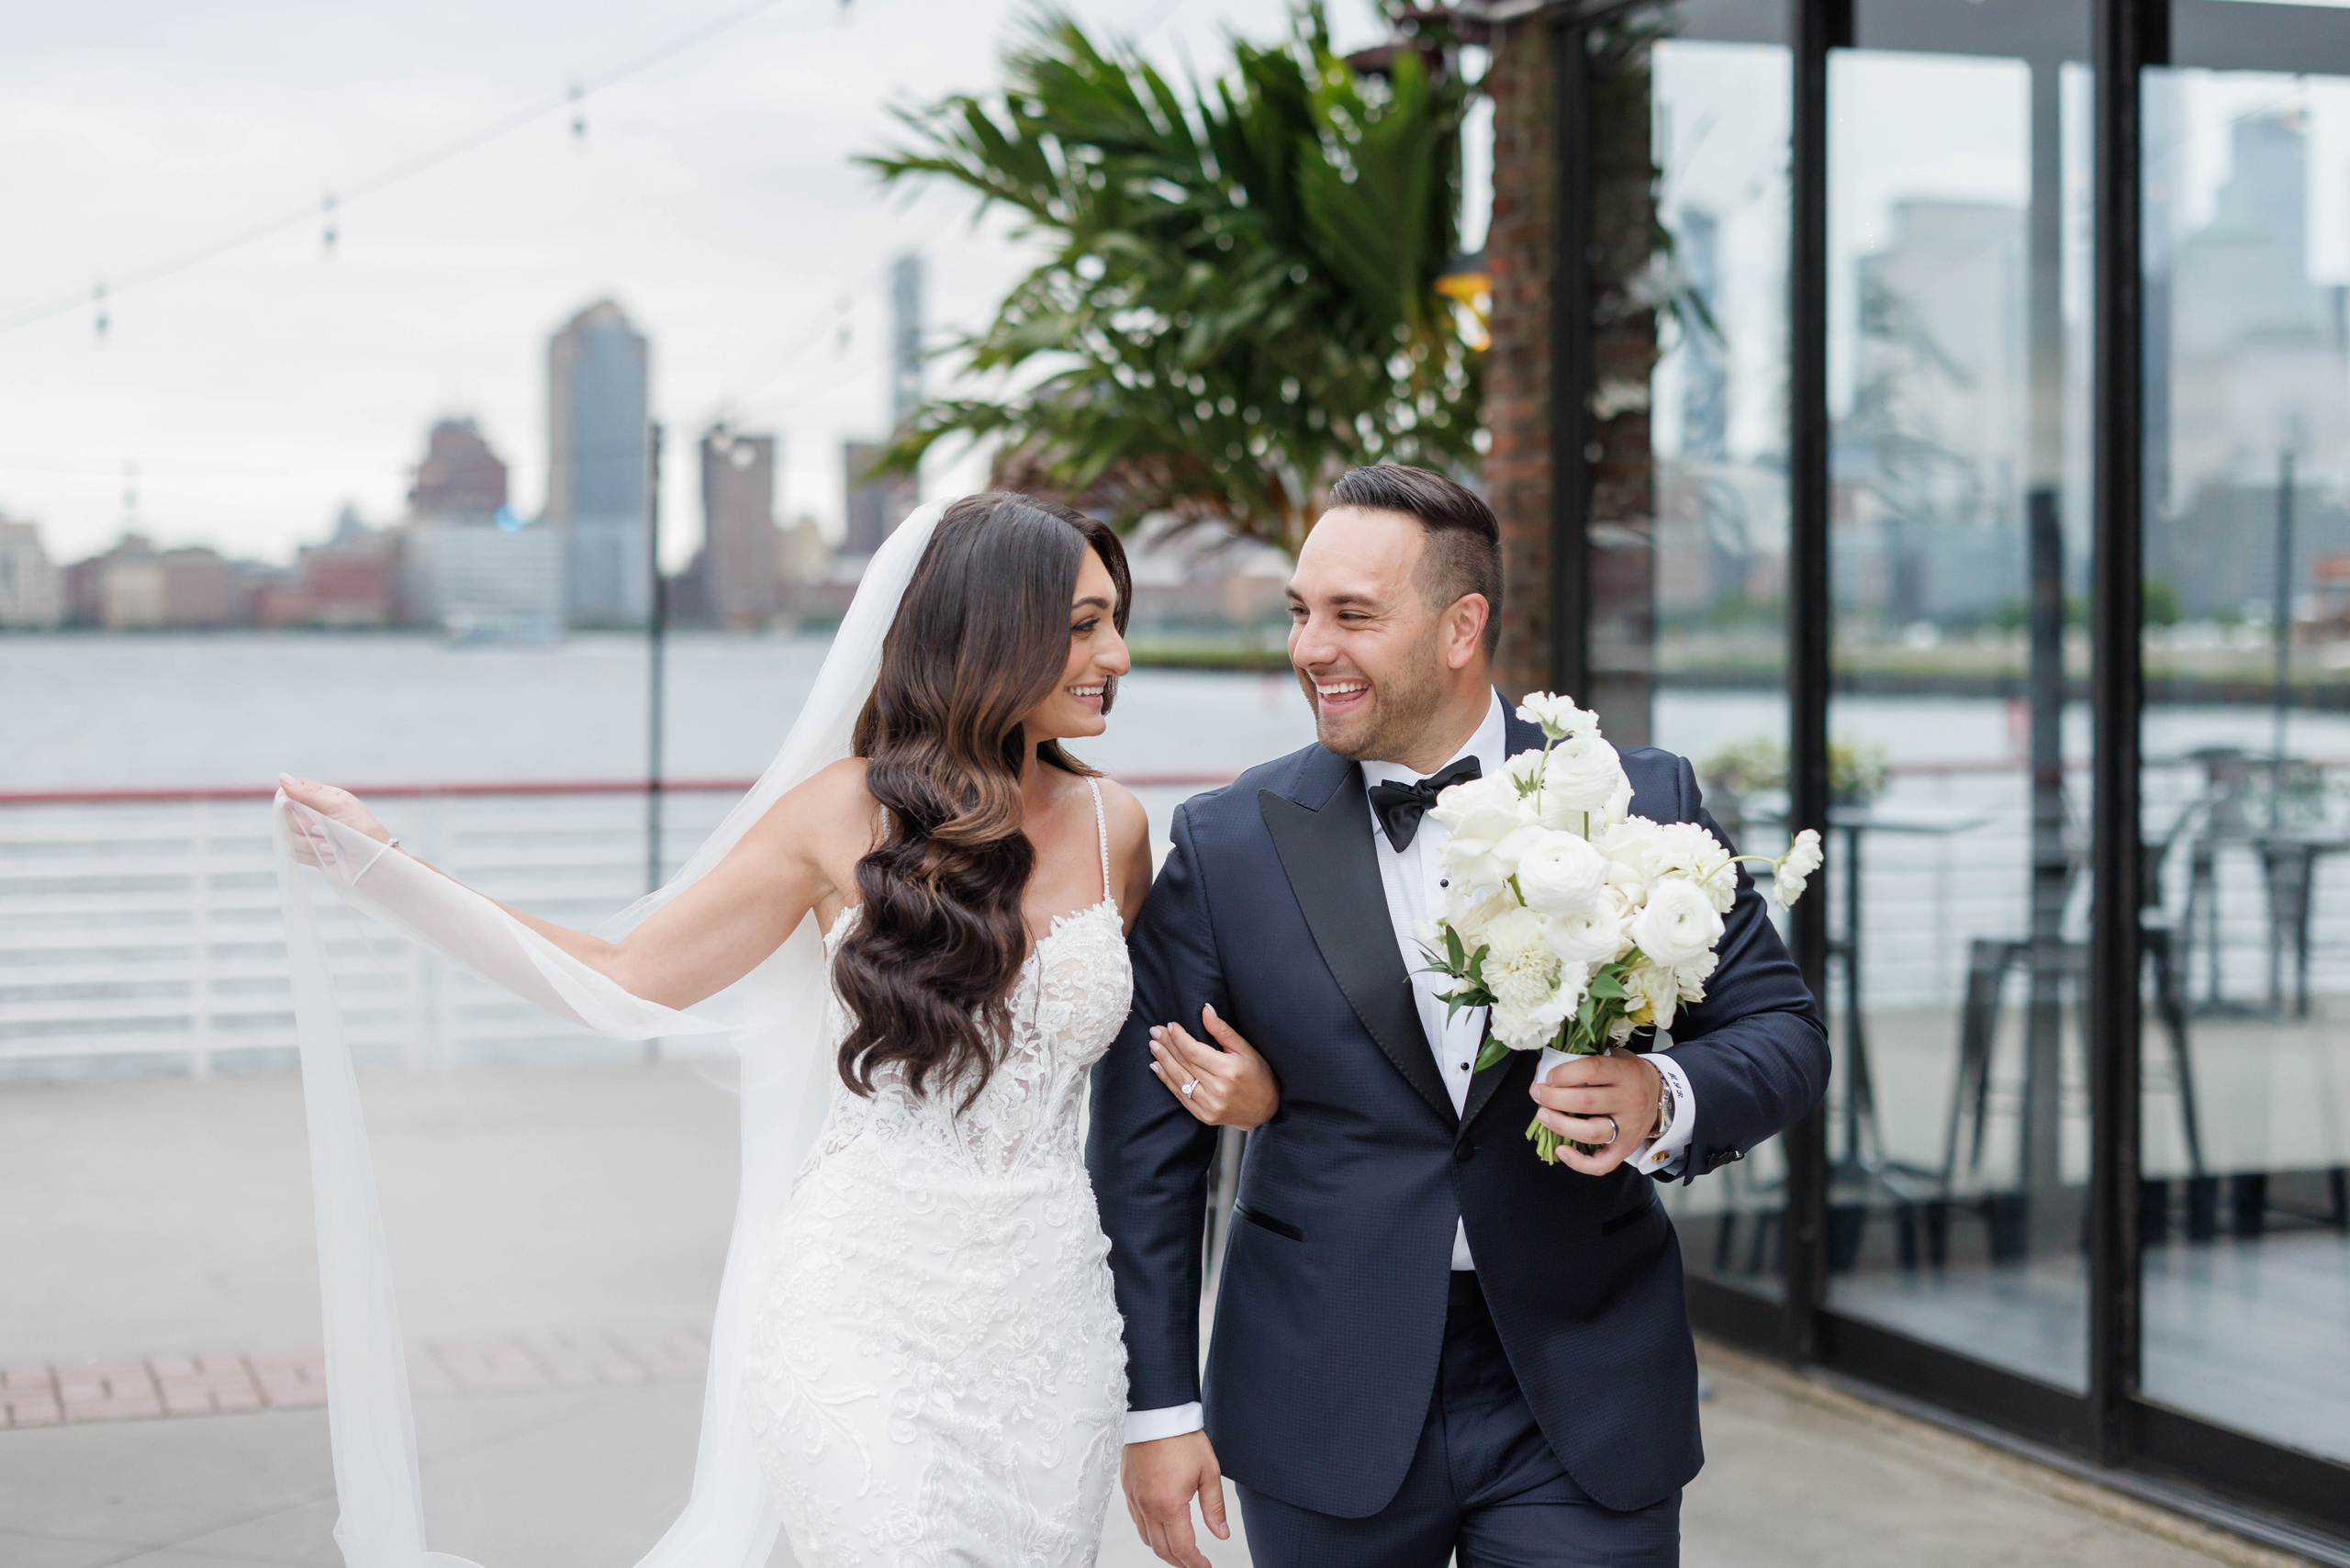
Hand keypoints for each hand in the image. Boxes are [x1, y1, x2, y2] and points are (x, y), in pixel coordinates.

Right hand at [277, 774, 392, 867]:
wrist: (372, 861)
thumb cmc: (362, 829)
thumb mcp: (337, 805)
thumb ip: (308, 793)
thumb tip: (281, 777)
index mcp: (321, 798)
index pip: (291, 793)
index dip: (293, 802)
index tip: (308, 810)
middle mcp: (313, 814)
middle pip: (288, 816)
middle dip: (308, 826)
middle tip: (327, 829)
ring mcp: (310, 835)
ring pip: (290, 837)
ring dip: (313, 843)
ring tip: (333, 846)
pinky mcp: (310, 854)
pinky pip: (295, 854)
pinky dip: (313, 856)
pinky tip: (329, 856)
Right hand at [1122, 1429, 1229, 1566]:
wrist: (1157, 1412)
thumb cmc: (1182, 1438)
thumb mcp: (1208, 1472)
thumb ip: (1214, 1507)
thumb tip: (1221, 1533)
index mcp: (1169, 1505)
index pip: (1182, 1548)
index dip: (1195, 1564)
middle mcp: (1147, 1506)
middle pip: (1161, 1549)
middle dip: (1179, 1562)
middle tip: (1194, 1565)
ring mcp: (1134, 1498)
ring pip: (1146, 1538)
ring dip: (1163, 1550)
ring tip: (1180, 1552)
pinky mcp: (1128, 1489)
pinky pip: (1137, 1521)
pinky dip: (1149, 1532)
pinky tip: (1161, 1530)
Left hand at [1149, 1005, 1277, 1128]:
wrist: (1265, 1110)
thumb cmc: (1259, 1076)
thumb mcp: (1246, 1050)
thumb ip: (1222, 1031)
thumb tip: (1205, 1010)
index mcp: (1229, 1070)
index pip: (1194, 1051)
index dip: (1179, 1037)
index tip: (1171, 1025)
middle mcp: (1217, 1089)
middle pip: (1184, 1063)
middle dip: (1167, 1045)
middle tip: (1155, 1031)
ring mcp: (1209, 1105)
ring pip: (1178, 1079)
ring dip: (1163, 1061)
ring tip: (1153, 1046)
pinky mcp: (1203, 1116)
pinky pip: (1180, 1096)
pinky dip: (1166, 1081)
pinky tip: (1157, 1067)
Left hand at [1528, 1048, 1663, 1175]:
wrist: (1661, 1095)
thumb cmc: (1627, 1074)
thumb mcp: (1614, 1057)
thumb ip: (1585, 1060)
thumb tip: (1545, 1070)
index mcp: (1625, 1073)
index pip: (1591, 1070)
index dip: (1563, 1074)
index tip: (1547, 1077)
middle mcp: (1630, 1100)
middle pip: (1586, 1102)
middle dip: (1553, 1098)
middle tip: (1537, 1094)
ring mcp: (1629, 1128)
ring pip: (1590, 1132)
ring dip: (1560, 1125)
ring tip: (1543, 1115)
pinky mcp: (1626, 1149)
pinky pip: (1602, 1164)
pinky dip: (1579, 1162)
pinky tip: (1561, 1150)